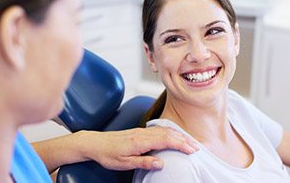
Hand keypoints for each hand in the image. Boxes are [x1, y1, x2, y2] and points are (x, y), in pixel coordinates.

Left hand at [81, 126, 198, 169]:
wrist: (95, 143)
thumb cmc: (108, 154)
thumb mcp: (124, 163)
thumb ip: (143, 162)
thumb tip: (161, 163)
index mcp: (140, 141)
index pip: (166, 140)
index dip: (181, 144)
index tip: (192, 150)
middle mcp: (142, 133)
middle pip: (168, 133)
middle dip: (184, 139)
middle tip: (196, 147)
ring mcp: (141, 131)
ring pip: (164, 130)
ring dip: (178, 135)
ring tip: (189, 141)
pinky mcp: (139, 131)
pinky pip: (158, 129)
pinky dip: (169, 132)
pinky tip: (173, 135)